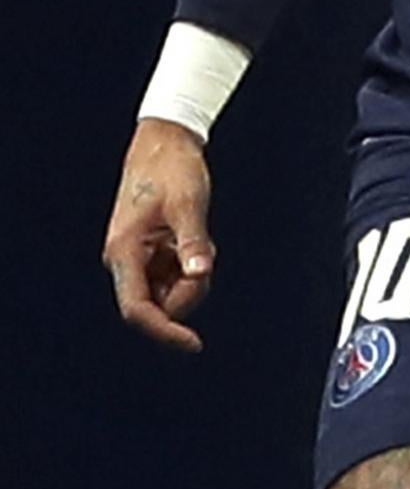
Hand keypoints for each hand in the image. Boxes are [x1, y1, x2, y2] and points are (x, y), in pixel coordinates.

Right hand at [102, 119, 216, 351]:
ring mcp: (140, 259)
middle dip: (188, 292)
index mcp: (124, 253)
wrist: (165, 143)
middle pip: (159, 304)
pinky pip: (175, 276)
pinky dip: (191, 266)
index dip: (164, 331)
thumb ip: (193, 242)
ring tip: (199, 240)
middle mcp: (126, 261)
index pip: (138, 309)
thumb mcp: (188, 203)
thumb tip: (200, 275)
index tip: (194, 344)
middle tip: (205, 258)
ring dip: (192, 277)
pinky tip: (196, 240)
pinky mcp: (153, 252)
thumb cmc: (173, 169)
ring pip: (170, 292)